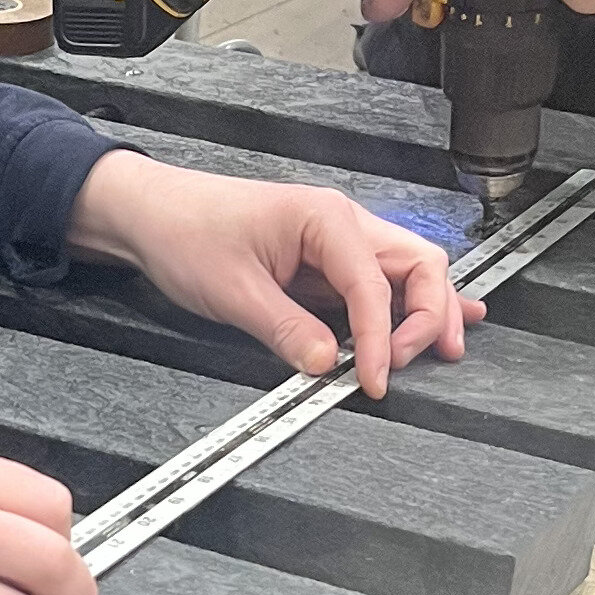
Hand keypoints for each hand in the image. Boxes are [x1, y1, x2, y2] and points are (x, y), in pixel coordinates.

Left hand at [67, 149, 479, 398]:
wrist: (151, 214)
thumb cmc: (185, 232)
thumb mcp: (232, 291)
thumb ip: (286, 330)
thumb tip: (326, 365)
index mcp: (325, 219)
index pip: (375, 285)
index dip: (382, 339)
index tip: (373, 380)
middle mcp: (342, 223)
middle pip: (418, 265)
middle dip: (429, 315)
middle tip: (411, 364)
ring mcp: (338, 241)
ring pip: (408, 272)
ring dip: (429, 310)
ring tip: (444, 350)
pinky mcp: (326, 262)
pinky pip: (380, 283)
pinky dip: (408, 305)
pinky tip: (435, 324)